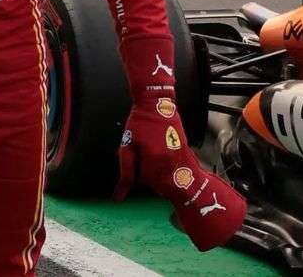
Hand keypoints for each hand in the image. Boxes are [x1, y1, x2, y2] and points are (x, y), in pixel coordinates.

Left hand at [115, 102, 246, 250]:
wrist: (155, 105)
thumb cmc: (138, 125)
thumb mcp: (127, 147)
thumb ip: (126, 172)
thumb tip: (117, 198)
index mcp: (154, 160)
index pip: (148, 183)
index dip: (140, 174)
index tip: (139, 158)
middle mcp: (170, 161)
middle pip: (160, 183)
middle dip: (150, 175)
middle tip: (145, 154)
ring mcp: (179, 157)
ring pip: (169, 178)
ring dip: (160, 172)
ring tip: (154, 151)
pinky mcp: (185, 152)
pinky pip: (178, 169)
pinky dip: (169, 167)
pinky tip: (162, 153)